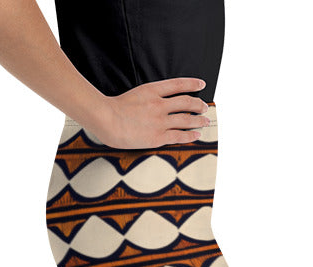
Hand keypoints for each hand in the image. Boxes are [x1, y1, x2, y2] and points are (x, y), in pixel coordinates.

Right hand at [87, 78, 210, 148]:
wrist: (106, 119)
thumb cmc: (113, 109)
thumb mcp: (133, 94)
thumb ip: (146, 96)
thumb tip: (156, 102)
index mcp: (152, 90)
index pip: (178, 84)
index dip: (192, 84)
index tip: (201, 85)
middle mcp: (159, 104)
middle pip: (186, 102)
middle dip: (198, 105)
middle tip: (205, 107)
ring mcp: (160, 121)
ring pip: (186, 119)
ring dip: (198, 120)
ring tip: (205, 121)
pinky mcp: (158, 137)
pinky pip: (179, 136)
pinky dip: (190, 135)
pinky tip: (197, 135)